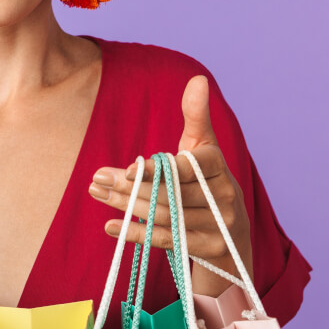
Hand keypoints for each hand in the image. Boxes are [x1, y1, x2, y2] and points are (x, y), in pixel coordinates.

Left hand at [87, 76, 251, 267]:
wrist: (232, 235)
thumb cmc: (208, 181)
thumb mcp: (203, 148)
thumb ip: (196, 116)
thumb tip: (197, 79)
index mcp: (219, 165)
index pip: (187, 167)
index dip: (158, 169)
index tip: (129, 167)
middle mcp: (224, 195)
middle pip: (169, 192)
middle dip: (129, 186)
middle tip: (97, 179)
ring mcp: (218, 224)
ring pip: (166, 215)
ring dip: (126, 206)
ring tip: (98, 194)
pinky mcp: (209, 249)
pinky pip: (167, 240)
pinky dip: (136, 233)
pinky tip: (110, 226)